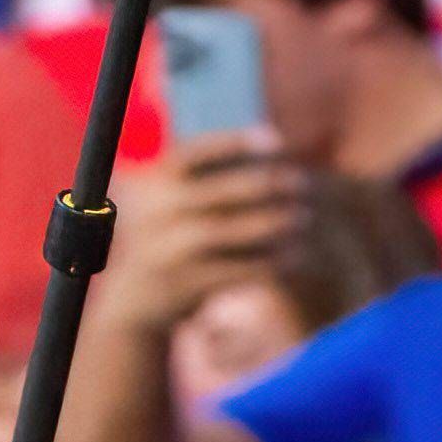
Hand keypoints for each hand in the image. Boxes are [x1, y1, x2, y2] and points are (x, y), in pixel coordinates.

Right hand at [105, 132, 306, 330]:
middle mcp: (156, 216)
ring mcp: (168, 252)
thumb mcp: (177, 203)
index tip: (276, 140)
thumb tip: (272, 144)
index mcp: (155, 186)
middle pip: (215, 193)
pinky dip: (267, 262)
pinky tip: (296, 254)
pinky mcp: (185, 286)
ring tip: (304, 217)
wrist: (137, 302)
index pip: (192, 155)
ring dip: (270, 223)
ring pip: (224, 232)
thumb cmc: (173, 239)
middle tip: (302, 181)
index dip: (234, 143)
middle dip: (263, 184)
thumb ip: (212, 177)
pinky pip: (233, 270)